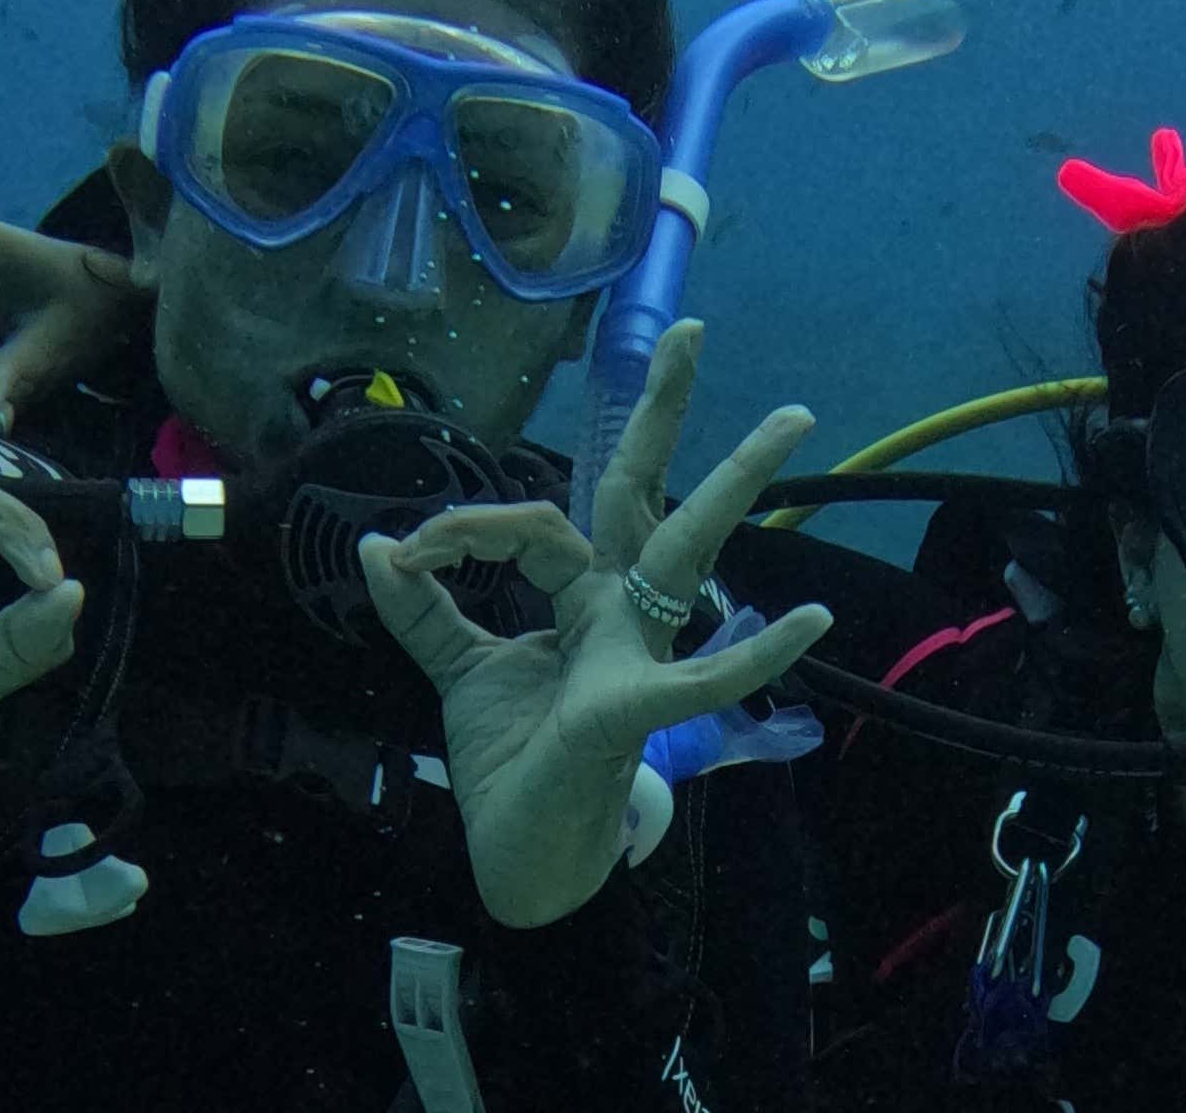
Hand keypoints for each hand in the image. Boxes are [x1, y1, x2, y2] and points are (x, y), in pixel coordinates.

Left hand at [357, 320, 831, 925]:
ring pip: (686, 551)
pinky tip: (810, 622)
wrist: (518, 856)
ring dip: (736, 485)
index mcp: (577, 598)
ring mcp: (636, 652)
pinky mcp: (637, 708)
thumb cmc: (509, 765)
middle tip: (695, 330)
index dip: (468, 525)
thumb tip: (375, 545)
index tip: (409, 552)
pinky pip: (703, 677)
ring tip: (792, 420)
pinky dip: (756, 653)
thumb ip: (424, 608)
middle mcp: (617, 611)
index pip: (535, 524)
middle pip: (640, 493)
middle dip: (664, 412)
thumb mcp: (454, 672)